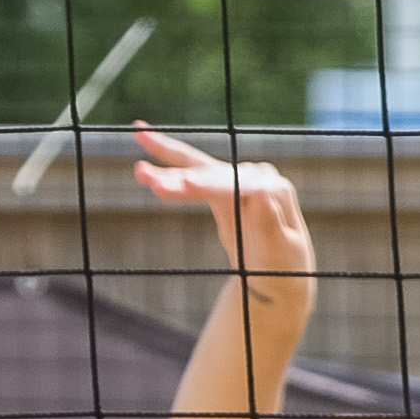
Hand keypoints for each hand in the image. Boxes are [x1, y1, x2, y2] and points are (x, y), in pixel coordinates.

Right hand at [127, 125, 313, 287]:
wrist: (278, 272)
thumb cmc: (281, 267)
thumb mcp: (279, 250)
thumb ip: (270, 223)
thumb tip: (262, 192)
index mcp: (274, 190)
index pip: (235, 186)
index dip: (207, 185)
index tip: (185, 184)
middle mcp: (256, 176)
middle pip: (212, 175)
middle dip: (179, 178)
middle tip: (147, 179)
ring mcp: (238, 177)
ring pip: (198, 170)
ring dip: (166, 166)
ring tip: (138, 170)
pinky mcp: (222, 184)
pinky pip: (192, 173)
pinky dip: (168, 165)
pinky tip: (144, 146)